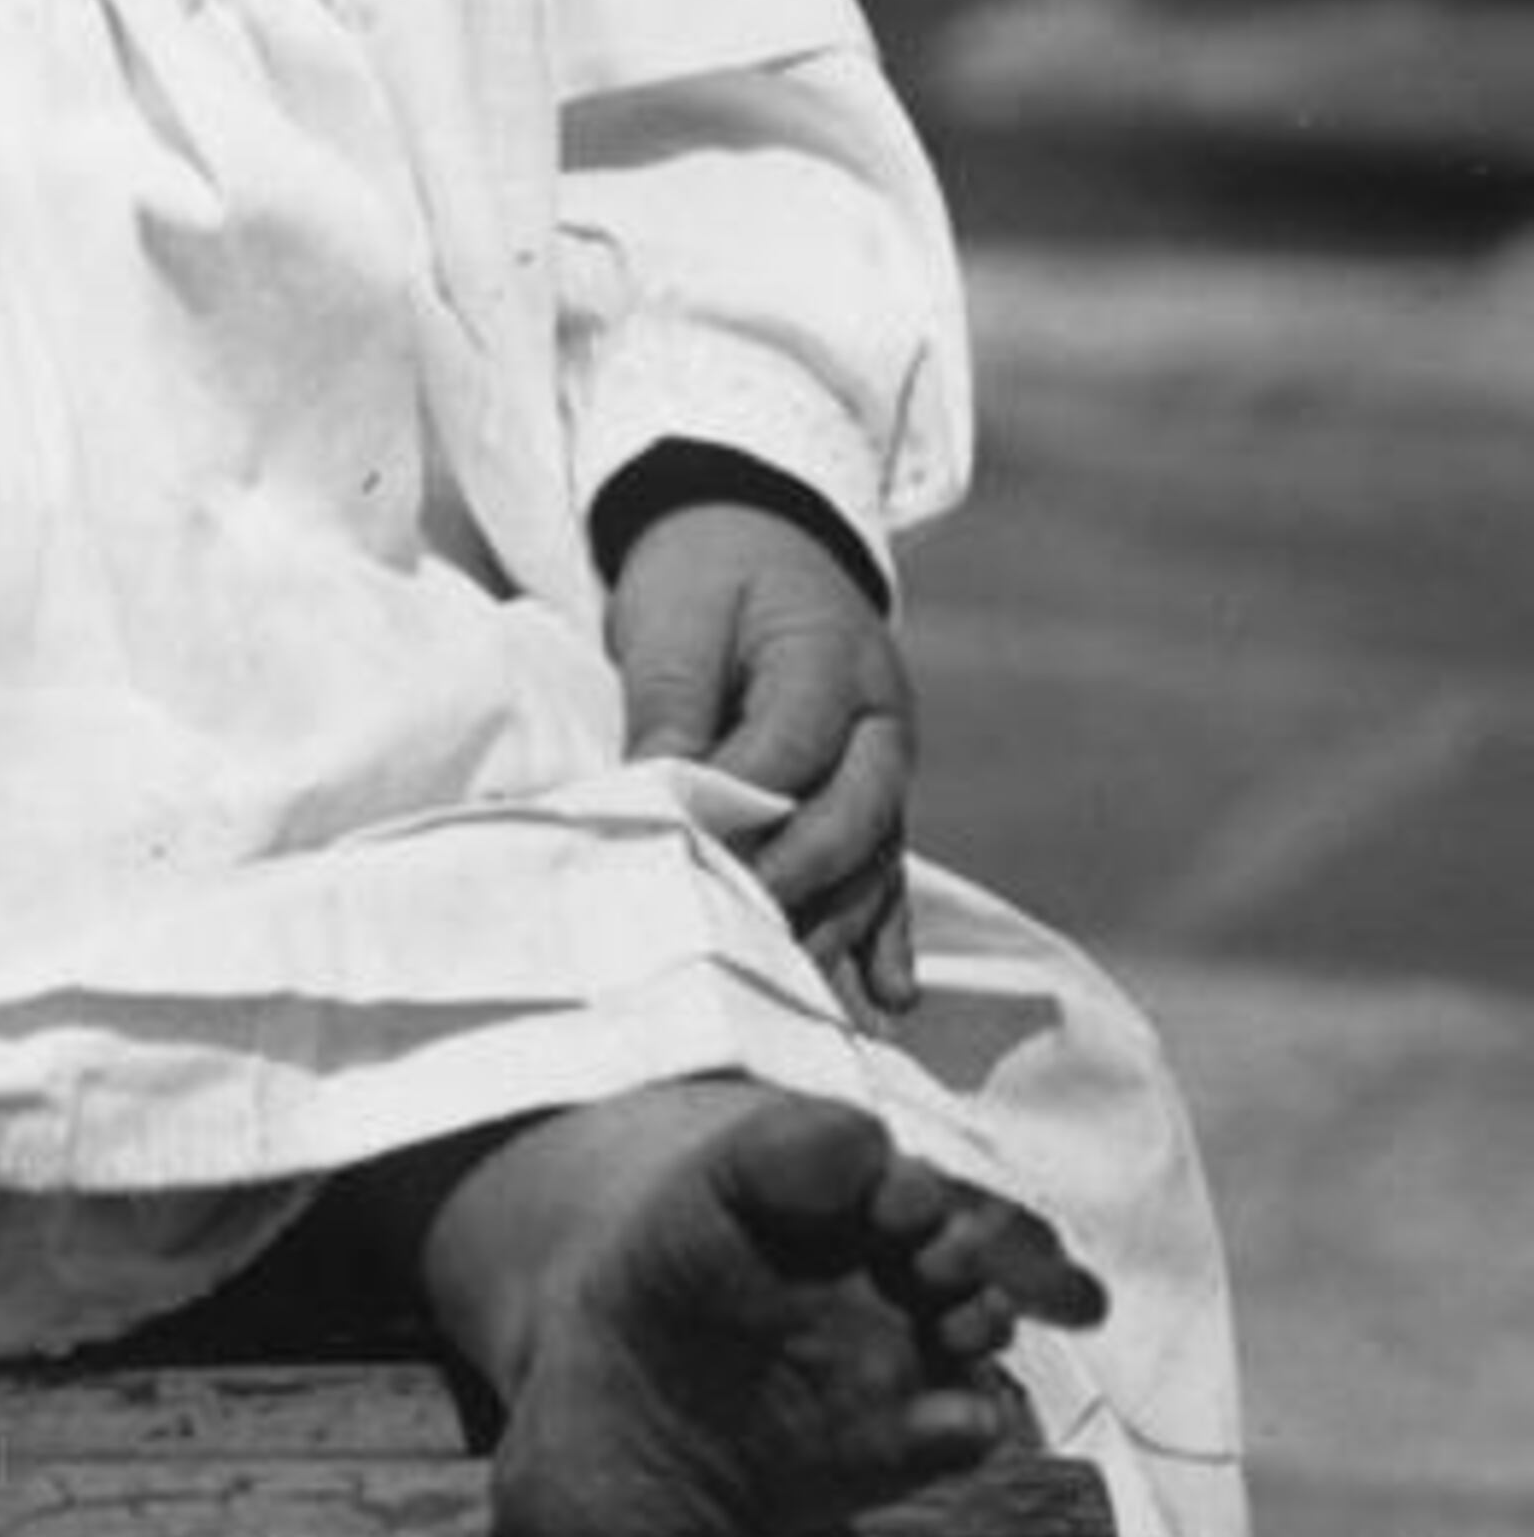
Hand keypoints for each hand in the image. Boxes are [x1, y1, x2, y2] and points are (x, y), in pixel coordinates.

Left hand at [604, 495, 918, 1014]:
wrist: (747, 535)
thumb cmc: (704, 574)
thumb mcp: (674, 622)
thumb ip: (672, 712)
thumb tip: (651, 802)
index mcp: (831, 656)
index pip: (792, 745)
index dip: (743, 810)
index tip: (689, 864)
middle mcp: (879, 720)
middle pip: (853, 814)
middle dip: (794, 881)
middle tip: (735, 939)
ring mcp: (883, 765)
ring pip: (871, 858)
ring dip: (834, 926)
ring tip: (792, 994)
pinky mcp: (870, 799)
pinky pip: (884, 871)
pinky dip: (884, 934)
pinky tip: (885, 1000)